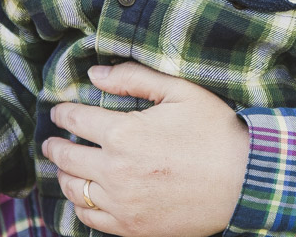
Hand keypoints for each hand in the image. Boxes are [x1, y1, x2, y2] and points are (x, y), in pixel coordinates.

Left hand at [42, 62, 249, 236]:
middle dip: (54, 146)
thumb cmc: (216, 131)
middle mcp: (114, 171)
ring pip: (74, 190)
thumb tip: (94, 74)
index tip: (59, 110)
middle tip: (50, 142)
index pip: (76, 119)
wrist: (245, 182)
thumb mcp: (180, 92)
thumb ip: (134, 78)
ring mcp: (122, 204)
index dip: (63, 113)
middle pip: (67, 157)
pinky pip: (90, 219)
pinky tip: (84, 196)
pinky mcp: (132, 228)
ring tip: (64, 167)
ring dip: (64, 175)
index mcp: (123, 134)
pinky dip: (80, 206)